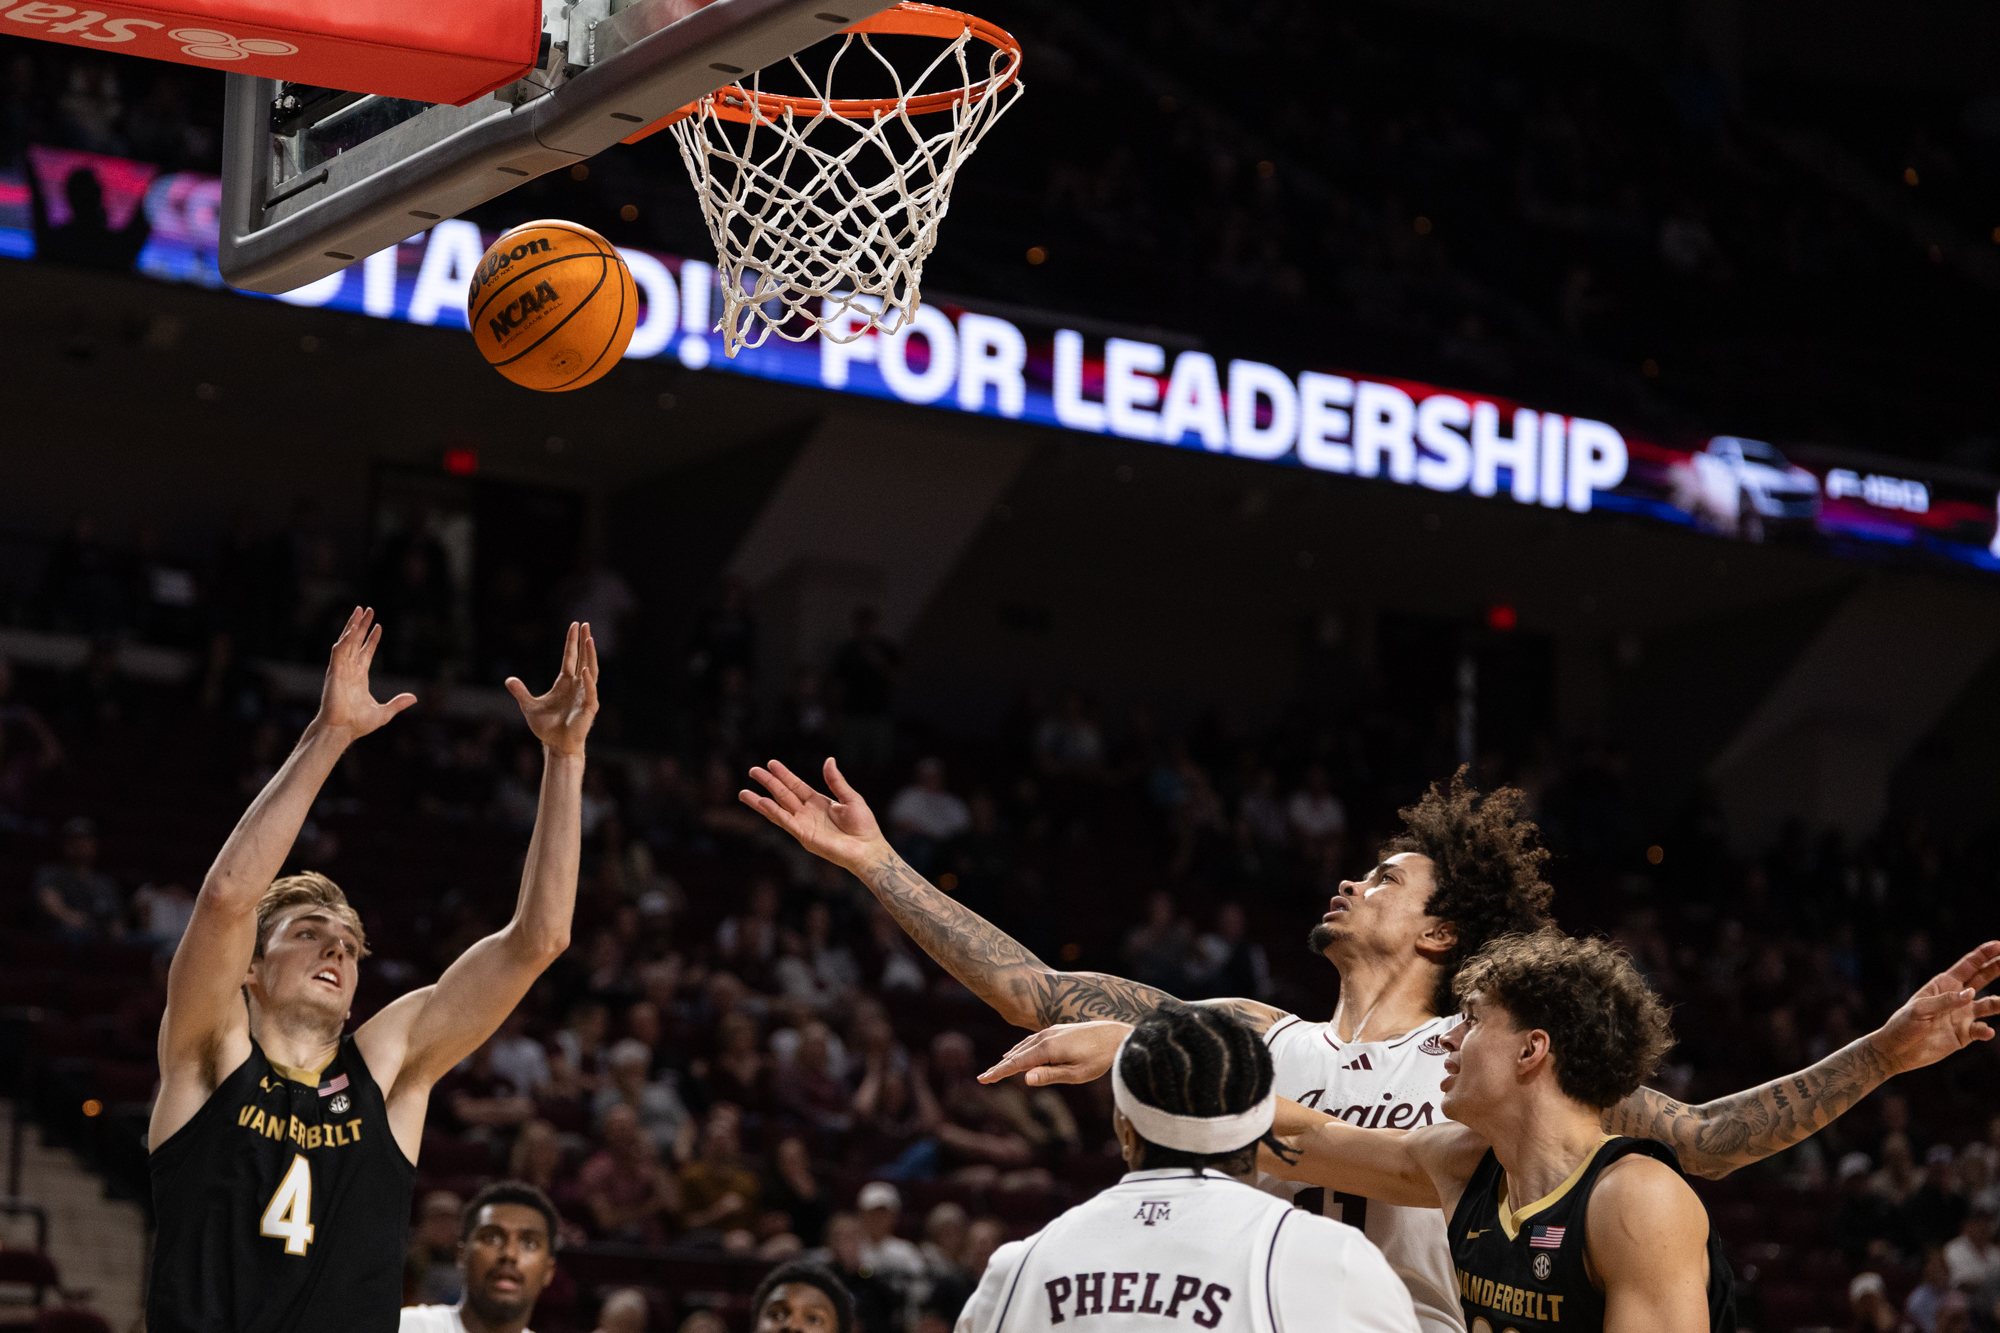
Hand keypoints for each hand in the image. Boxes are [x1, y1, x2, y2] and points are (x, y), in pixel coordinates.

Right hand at [315, 607, 416, 738]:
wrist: (341, 730)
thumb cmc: (357, 724)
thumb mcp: (384, 713)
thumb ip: (397, 704)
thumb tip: (414, 698)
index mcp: (359, 677)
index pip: (366, 652)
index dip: (372, 639)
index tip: (379, 626)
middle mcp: (349, 670)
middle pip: (356, 642)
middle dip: (362, 625)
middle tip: (368, 609)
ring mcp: (341, 669)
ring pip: (347, 641)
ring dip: (353, 626)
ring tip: (360, 610)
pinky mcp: (334, 672)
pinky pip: (339, 651)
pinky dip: (345, 639)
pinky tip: (352, 629)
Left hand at [506, 622, 598, 757]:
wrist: (556, 745)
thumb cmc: (546, 727)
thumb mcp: (529, 706)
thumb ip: (520, 692)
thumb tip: (508, 679)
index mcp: (565, 682)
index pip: (570, 657)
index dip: (571, 642)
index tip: (574, 626)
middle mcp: (578, 685)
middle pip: (583, 658)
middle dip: (584, 642)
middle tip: (586, 624)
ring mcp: (585, 695)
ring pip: (591, 670)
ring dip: (590, 655)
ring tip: (589, 640)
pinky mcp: (589, 707)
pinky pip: (590, 691)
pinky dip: (589, 680)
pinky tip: (585, 669)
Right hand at [739, 759, 886, 872]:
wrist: (868, 848)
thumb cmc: (864, 826)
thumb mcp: (851, 798)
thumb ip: (836, 781)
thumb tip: (829, 760)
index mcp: (819, 803)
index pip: (796, 786)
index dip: (784, 775)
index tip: (771, 763)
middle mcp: (808, 813)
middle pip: (783, 794)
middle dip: (768, 782)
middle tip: (753, 770)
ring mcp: (804, 825)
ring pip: (778, 809)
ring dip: (760, 801)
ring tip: (743, 793)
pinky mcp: (804, 836)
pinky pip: (785, 822)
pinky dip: (773, 812)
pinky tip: (762, 803)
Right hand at [979, 1020, 1131, 1086]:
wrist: (1117, 1035)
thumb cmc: (1099, 1058)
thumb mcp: (1076, 1074)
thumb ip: (1050, 1075)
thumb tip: (1025, 1079)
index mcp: (1047, 1048)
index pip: (1016, 1063)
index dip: (999, 1072)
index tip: (983, 1079)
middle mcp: (1045, 1037)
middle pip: (1016, 1054)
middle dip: (1000, 1067)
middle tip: (984, 1078)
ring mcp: (1050, 1032)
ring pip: (1024, 1046)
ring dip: (1010, 1058)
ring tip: (999, 1068)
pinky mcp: (1057, 1030)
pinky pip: (1032, 1041)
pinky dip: (1022, 1049)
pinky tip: (1021, 1053)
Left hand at [1869, 940, 1999, 1074]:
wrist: (1897, 1051)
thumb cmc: (1903, 1024)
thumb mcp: (1920, 1009)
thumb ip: (1945, 1000)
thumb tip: (1971, 993)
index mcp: (1944, 984)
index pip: (1968, 966)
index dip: (1983, 955)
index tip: (1998, 945)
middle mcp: (1957, 997)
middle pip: (1983, 979)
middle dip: (1996, 968)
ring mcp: (1962, 1015)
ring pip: (1989, 1005)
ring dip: (1998, 1003)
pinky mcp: (1965, 1034)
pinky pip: (1981, 1030)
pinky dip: (1985, 1031)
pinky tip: (1985, 1031)